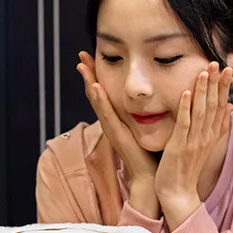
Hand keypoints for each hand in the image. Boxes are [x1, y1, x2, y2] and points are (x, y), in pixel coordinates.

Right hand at [77, 51, 159, 218]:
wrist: (152, 178)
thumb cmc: (151, 154)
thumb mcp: (145, 128)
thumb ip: (144, 113)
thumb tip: (152, 95)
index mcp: (117, 121)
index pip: (104, 94)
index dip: (96, 76)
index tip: (90, 56)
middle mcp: (111, 124)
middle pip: (96, 95)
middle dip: (88, 75)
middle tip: (80, 55)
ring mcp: (113, 130)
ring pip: (98, 103)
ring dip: (89, 84)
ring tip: (83, 66)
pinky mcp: (118, 137)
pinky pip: (108, 116)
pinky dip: (100, 102)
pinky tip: (96, 88)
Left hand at [155, 62, 232, 230]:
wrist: (178, 193)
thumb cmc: (188, 169)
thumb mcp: (206, 145)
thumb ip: (218, 126)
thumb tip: (230, 107)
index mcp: (211, 135)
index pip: (221, 107)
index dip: (224, 88)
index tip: (228, 69)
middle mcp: (205, 137)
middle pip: (213, 106)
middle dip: (216, 84)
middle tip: (219, 62)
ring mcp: (193, 142)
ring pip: (200, 112)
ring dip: (203, 90)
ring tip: (205, 71)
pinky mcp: (179, 147)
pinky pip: (184, 125)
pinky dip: (185, 109)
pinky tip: (186, 93)